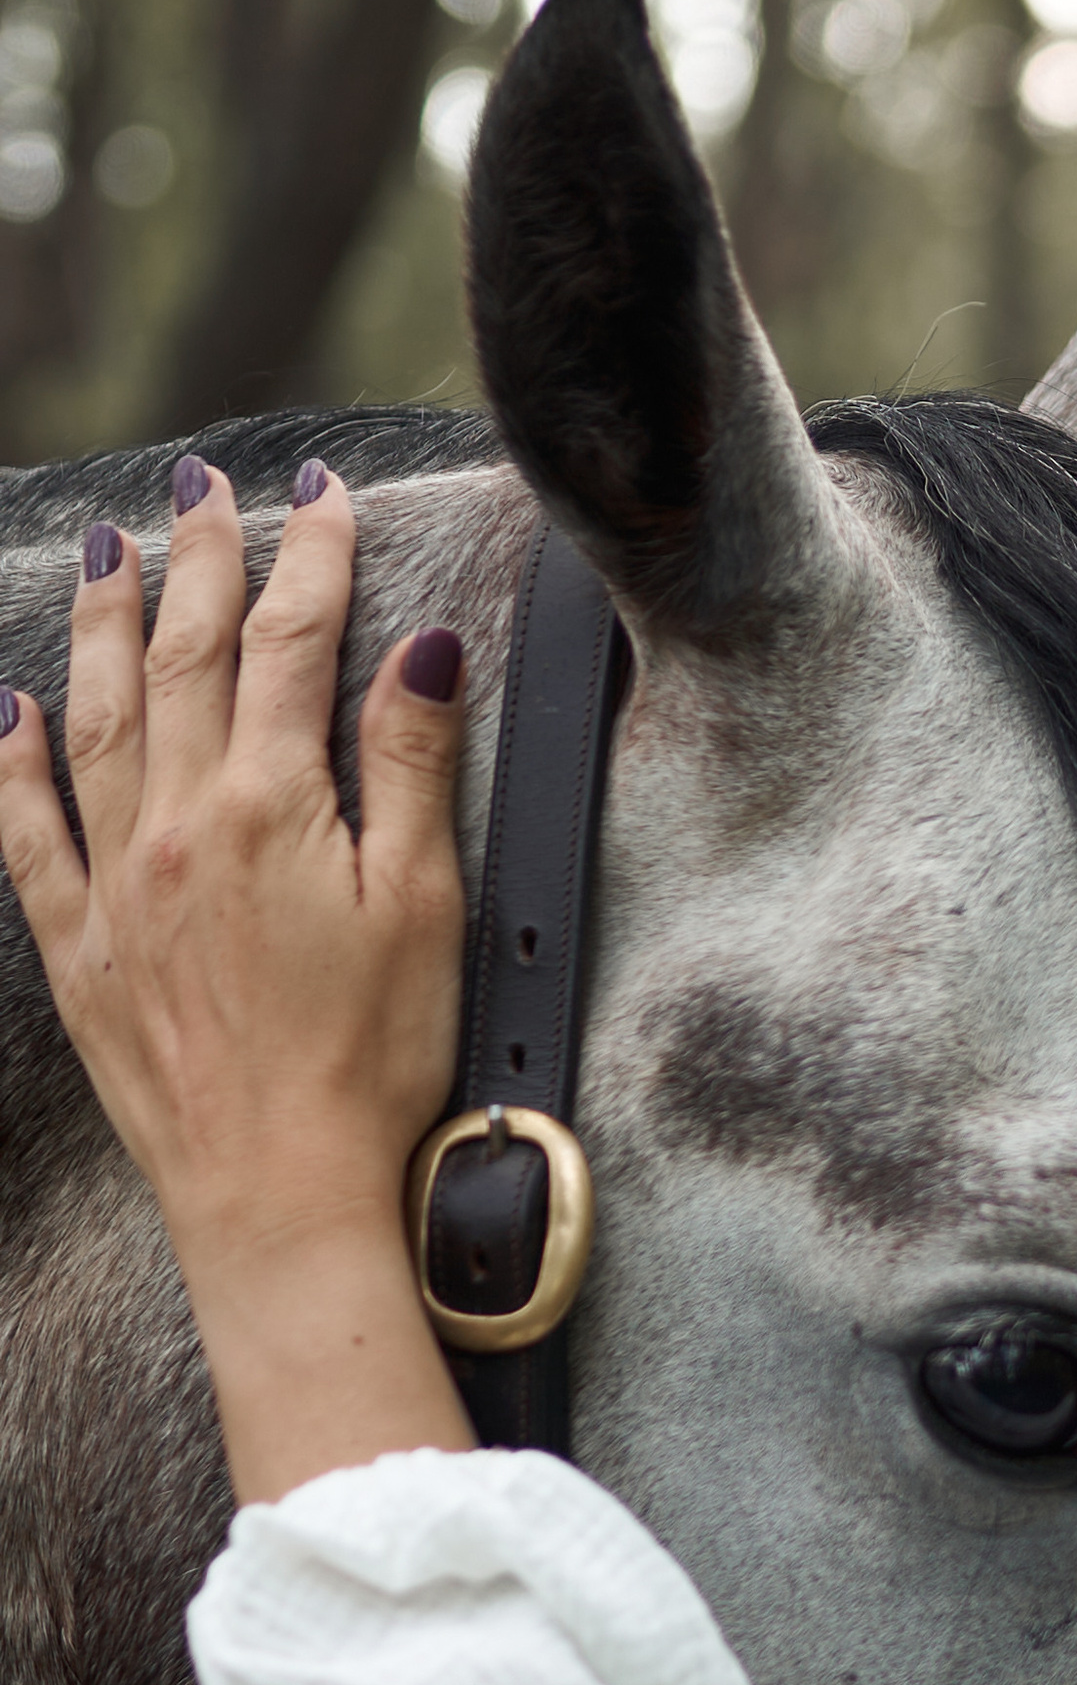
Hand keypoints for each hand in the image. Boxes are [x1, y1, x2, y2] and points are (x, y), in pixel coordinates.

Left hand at [0, 458, 477, 1500]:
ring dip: (104, 625)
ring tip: (113, 551)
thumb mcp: (427, 908)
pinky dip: (13, 760)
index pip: (289, 644)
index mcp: (270, 806)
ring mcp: (116, 884)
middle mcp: (176, 825)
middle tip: (204, 490)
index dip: (306, 558)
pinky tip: (11, 710)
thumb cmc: (374, 1062)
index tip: (318, 495)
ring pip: (94, 718)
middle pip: (182, 659)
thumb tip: (423, 651)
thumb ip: (411, 768)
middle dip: (198, 562)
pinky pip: (26, 832)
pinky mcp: (81, 949)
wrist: (283, 1194)